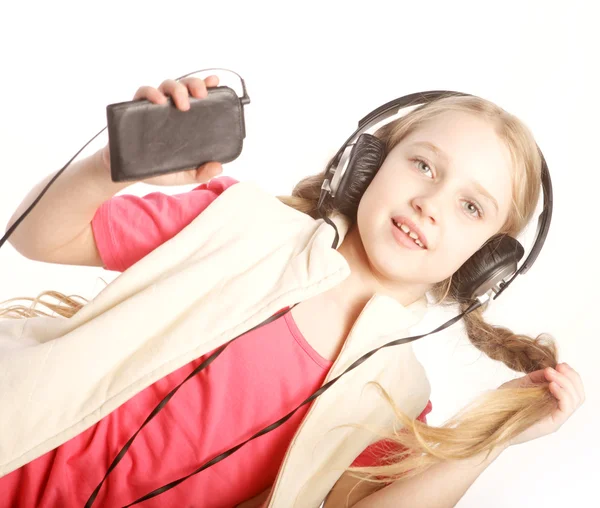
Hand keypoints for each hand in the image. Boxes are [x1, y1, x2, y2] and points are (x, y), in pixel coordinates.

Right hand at [99, 75, 223, 185]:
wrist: (128, 174)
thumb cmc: (158, 170)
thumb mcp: (184, 174)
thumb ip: (202, 172)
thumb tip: (219, 168)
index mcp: (186, 119)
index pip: (197, 97)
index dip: (206, 85)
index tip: (215, 81)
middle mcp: (171, 109)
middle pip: (184, 86)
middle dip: (194, 84)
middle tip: (201, 96)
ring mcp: (154, 108)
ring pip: (166, 85)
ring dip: (176, 88)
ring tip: (183, 104)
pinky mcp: (136, 110)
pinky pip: (143, 93)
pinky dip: (151, 93)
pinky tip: (159, 101)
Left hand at [499, 363, 584, 446]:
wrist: (493, 419)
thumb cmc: (505, 403)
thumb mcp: (523, 384)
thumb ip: (537, 378)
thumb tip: (550, 369)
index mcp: (552, 401)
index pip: (573, 388)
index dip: (569, 374)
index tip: (558, 364)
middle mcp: (557, 411)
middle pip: (578, 394)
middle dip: (571, 376)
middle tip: (559, 366)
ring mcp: (556, 418)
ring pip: (575, 399)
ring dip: (566, 382)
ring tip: (551, 373)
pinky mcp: (552, 424)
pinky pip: (566, 408)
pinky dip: (562, 394)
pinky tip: (551, 384)